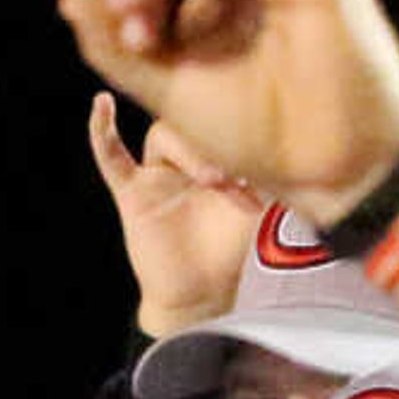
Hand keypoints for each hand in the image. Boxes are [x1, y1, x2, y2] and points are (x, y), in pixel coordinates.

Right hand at [87, 95, 269, 337]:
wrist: (205, 294)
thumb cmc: (236, 252)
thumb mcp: (266, 204)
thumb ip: (272, 172)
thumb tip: (296, 143)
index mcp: (221, 156)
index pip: (224, 121)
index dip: (242, 136)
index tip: (263, 170)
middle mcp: (189, 161)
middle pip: (194, 123)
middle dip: (217, 145)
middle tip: (237, 177)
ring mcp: (158, 176)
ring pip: (162, 137)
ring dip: (187, 152)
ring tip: (214, 181)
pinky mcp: (132, 194)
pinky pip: (111, 156)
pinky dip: (101, 130)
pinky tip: (102, 104)